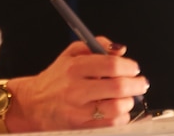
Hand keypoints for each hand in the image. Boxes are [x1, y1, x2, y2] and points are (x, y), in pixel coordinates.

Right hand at [9, 37, 148, 130]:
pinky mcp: (81, 127)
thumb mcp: (70, 55)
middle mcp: (76, 89)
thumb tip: (120, 49)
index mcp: (74, 68)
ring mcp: (78, 111)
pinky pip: (111, 124)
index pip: (111, 65)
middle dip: (137, 84)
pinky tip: (117, 110)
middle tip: (141, 83)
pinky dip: (121, 117)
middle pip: (118, 87)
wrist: (33, 104)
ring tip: (126, 97)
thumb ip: (96, 46)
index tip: (133, 68)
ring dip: (128, 102)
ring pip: (117, 107)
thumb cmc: (55, 79)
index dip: (129, 66)